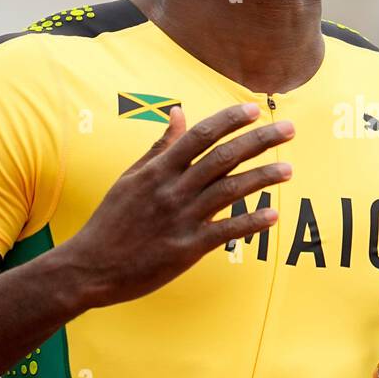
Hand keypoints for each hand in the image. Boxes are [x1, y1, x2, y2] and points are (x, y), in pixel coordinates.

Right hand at [62, 102, 291, 307]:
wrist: (88, 267)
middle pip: (223, 157)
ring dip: (263, 178)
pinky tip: (273, 215)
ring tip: (289, 170)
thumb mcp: (131, 177)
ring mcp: (180, 218)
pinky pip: (225, 232)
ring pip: (229, 190)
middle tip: (289, 129)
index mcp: (157, 169)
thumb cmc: (111, 220)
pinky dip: (250, 223)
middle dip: (259, 140)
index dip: (230, 119)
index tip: (255, 109)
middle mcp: (171, 190)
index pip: (200, 135)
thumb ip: (160, 146)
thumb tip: (179, 112)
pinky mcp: (186, 248)